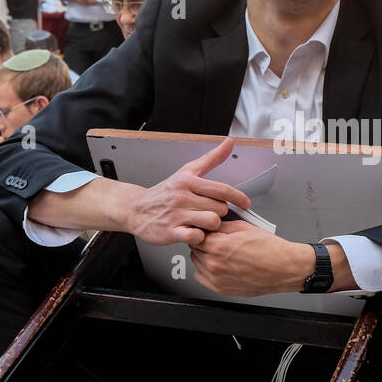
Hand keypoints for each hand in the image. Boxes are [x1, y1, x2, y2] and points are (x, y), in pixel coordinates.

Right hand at [126, 138, 248, 245]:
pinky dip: (198, 238)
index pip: (222, 190)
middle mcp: (182, 197)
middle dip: (219, 213)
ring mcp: (176, 215)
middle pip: (220, 208)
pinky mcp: (170, 231)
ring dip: (211, 226)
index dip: (238, 197)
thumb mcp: (186, 172)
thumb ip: (211, 159)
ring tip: (203, 223)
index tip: (245, 203)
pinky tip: (193, 232)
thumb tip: (229, 143)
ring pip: (211, 222)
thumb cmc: (163, 193)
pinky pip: (196, 237)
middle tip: (209, 213)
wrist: (135, 208)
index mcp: (188, 182)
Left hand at [190, 223, 311, 296]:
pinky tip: (219, 264)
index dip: (203, 230)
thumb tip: (209, 223)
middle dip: (203, 242)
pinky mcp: (219, 288)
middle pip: (194, 248)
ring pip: (197, 262)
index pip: (196, 234)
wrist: (284, 268)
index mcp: (218, 246)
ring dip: (204, 256)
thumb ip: (221, 225)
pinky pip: (201, 276)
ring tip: (222, 253)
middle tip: (218, 241)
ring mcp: (216, 278)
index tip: (208, 231)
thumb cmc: (270, 249)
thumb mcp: (244, 227)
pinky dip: (206, 270)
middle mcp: (214, 264)